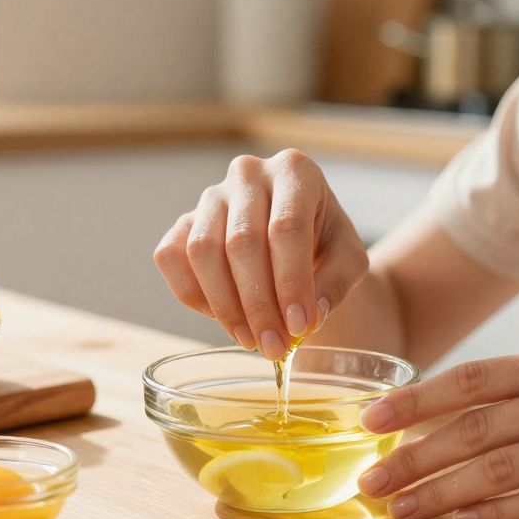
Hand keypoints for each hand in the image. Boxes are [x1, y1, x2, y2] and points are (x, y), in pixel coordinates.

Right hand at [154, 150, 368, 359]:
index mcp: (295, 171)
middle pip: (242, 242)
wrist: (296, 232)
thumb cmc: (324, 240)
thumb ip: (337, 282)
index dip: (291, 281)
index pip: (286, 228)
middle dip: (258, 304)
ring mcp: (210, 195)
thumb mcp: (348, 257)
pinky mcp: (184, 220)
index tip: (300, 326)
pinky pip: (170, 257)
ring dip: (225, 306)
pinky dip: (192, 294)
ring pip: (202, 251)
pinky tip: (221, 317)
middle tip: (274, 347)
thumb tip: (310, 315)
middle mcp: (248, 174)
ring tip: (251, 340)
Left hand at [356, 346, 518, 518]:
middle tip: (370, 483)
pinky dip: (499, 514)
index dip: (415, 401)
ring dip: (442, 492)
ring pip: (500, 465)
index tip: (370, 423)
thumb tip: (458, 413)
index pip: (472, 379)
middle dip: (413, 456)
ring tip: (402, 512)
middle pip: (474, 425)